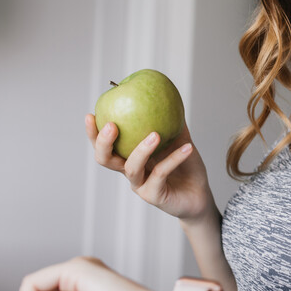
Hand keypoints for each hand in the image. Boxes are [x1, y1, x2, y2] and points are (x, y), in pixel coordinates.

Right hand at [86, 114, 215, 221]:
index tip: (91, 114)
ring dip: (142, 149)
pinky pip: (161, 174)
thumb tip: (167, 94)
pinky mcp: (154, 196)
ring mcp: (141, 185)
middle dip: (104, 142)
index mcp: (130, 157)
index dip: (93, 132)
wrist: (200, 194)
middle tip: (112, 125)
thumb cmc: (187, 167)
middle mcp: (131, 172)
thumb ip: (171, 121)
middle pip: (106, 160)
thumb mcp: (179, 140)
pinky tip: (187, 147)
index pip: (106, 145)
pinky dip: (174, 158)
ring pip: (132, 168)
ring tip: (155, 134)